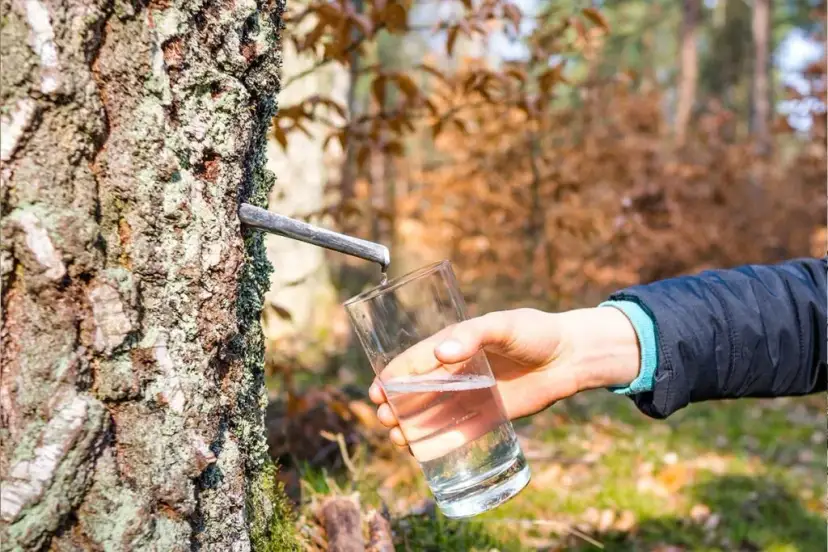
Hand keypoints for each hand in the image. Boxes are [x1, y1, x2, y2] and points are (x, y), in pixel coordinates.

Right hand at [369, 307, 640, 450]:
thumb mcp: (502, 326)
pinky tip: (423, 453)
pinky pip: (459, 430)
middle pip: (419, 391)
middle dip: (398, 405)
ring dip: (413, 426)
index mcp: (455, 344)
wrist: (571, 357)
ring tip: (399, 439)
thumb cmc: (534, 332)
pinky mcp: (490, 415)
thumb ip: (473, 336)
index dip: (394, 375)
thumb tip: (440, 353)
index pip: (415, 361)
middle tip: (385, 419)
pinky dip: (440, 442)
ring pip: (434, 414)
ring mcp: (473, 394)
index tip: (376, 391)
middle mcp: (458, 371)